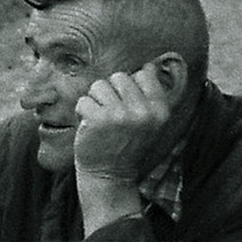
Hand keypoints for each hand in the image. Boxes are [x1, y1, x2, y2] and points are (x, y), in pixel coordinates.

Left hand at [73, 61, 175, 184]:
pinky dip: (81, 113)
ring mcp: (121, 114)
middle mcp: (144, 111)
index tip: (125, 106)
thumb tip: (148, 65)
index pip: (144, 74)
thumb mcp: (150, 123)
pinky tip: (88, 128)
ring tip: (99, 121)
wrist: (109, 176)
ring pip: (99, 86)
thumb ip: (150, 96)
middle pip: (119, 77)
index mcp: (160, 109)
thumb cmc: (126, 146)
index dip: (128, 87)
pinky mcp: (98, 119)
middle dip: (109, 93)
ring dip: (94, 101)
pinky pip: (83, 100)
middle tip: (110, 117)